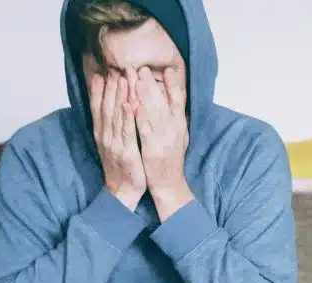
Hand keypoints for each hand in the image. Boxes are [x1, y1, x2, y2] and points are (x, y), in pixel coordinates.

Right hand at [90, 72, 145, 210]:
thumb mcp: (111, 143)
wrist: (122, 191)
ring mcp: (114, 143)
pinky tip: (128, 103)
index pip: (98, 106)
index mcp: (101, 132)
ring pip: (115, 115)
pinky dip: (126, 116)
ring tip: (122, 77)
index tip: (103, 70)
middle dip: (111, 85)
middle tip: (115, 66)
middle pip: (106, 106)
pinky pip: (126, 131)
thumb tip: (112, 106)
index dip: (99, 88)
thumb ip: (110, 125)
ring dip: (118, 95)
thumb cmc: (120, 166)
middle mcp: (105, 135)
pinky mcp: (126, 151)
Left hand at [135, 66, 193, 220]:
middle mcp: (174, 129)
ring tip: (135, 78)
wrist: (169, 184)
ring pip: (153, 112)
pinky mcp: (153, 148)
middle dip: (151, 84)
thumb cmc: (171, 159)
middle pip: (163, 102)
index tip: (168, 69)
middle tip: (142, 68)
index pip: (179, 100)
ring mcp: (164, 139)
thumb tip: (174, 101)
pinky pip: (144, 129)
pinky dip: (138, 116)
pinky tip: (131, 104)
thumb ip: (175, 119)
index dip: (174, 84)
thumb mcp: (179, 136)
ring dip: (144, 95)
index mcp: (180, 125)